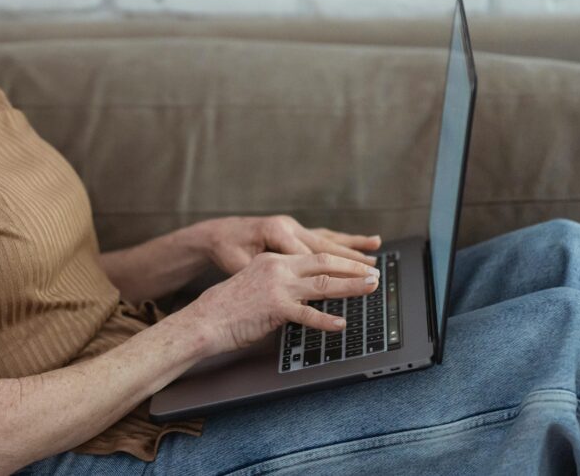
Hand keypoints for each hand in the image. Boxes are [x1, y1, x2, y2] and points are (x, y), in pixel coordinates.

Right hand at [182, 251, 380, 357]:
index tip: (357, 264)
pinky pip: (308, 314)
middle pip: (324, 263)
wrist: (206, 319)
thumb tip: (300, 295)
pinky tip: (341, 324)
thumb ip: (277, 284)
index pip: (313, 256)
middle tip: (373, 272)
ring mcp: (278, 287)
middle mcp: (278, 268)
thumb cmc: (227, 307)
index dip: (339, 259)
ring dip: (351, 286)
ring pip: (323, 284)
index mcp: (273, 260)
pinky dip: (327, 319)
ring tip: (370, 287)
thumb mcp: (254, 284)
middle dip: (353, 267)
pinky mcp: (276, 308)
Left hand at [199, 214, 381, 274]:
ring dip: (353, 248)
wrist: (217, 233)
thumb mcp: (238, 264)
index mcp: (274, 231)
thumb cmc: (226, 250)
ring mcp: (293, 226)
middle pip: (323, 247)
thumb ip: (261, 276)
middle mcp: (287, 226)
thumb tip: (284, 293)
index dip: (322, 275)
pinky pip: (325, 237)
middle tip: (371, 272)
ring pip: (329, 240)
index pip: (305, 256)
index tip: (342, 288)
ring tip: (376, 252)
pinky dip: (346, 241)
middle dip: (349, 261)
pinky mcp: (295, 230)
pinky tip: (366, 242)